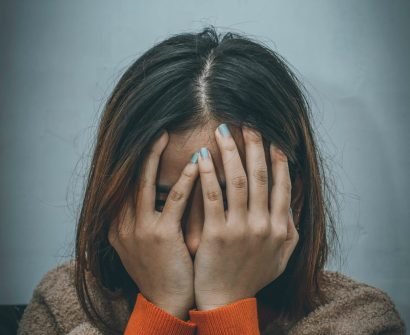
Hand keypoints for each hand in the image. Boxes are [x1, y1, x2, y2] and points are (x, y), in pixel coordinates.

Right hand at [108, 131, 198, 319]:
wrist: (166, 301)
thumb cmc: (161, 269)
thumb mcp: (143, 243)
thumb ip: (144, 217)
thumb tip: (159, 192)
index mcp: (118, 224)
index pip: (124, 184)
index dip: (135, 161)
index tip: (148, 141)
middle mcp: (123, 224)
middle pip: (130, 178)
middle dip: (142, 152)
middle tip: (155, 128)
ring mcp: (139, 229)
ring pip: (145, 183)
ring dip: (156, 156)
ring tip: (166, 134)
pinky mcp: (160, 235)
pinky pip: (173, 200)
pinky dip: (185, 180)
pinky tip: (196, 163)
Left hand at [193, 125, 298, 310]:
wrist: (227, 301)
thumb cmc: (252, 277)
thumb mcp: (281, 256)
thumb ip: (289, 229)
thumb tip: (290, 201)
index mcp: (280, 228)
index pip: (282, 185)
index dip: (278, 159)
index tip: (272, 138)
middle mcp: (264, 225)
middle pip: (260, 176)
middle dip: (254, 146)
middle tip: (248, 122)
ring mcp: (241, 229)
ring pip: (237, 181)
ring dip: (231, 152)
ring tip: (223, 131)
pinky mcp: (217, 234)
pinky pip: (212, 197)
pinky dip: (208, 174)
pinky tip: (202, 155)